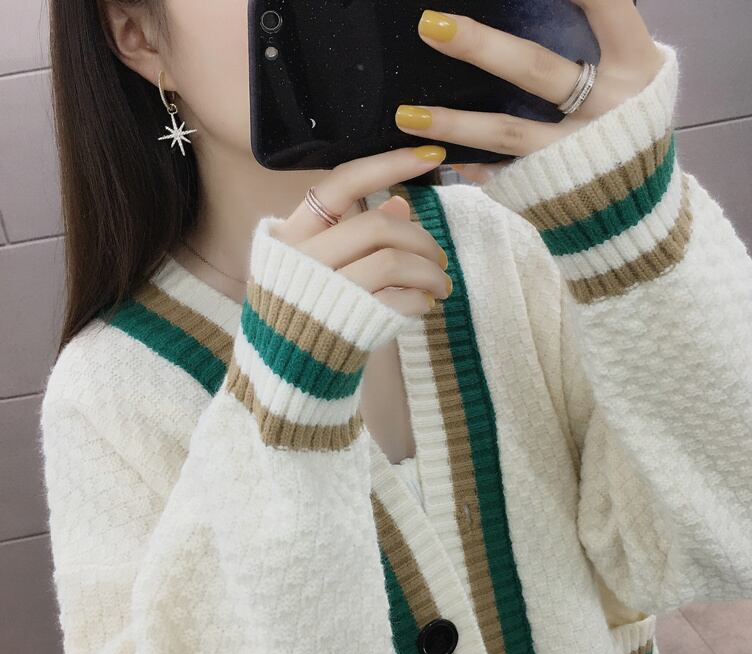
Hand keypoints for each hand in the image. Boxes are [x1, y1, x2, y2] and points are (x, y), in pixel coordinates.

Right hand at [270, 146, 452, 316]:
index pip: (341, 184)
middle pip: (378, 226)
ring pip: (393, 262)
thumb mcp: (317, 266)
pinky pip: (397, 301)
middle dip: (421, 239)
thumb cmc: (303, 312)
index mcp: (291, 234)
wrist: (283, 375)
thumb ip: (353, 233)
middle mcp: (302, 258)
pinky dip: (419, 301)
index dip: (389, 165)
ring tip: (442, 286)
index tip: (432, 155)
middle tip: (441, 257)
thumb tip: (400, 203)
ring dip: (429, 272)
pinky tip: (423, 305)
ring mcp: (323, 293)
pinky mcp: (345, 325)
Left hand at [395, 1, 664, 183]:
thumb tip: (551, 4)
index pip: (608, 8)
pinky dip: (465, 164)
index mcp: (636, 69)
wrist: (636, 214)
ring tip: (406, 115)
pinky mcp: (547, 187)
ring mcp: (572, 154)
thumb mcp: (634, 78)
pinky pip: (498, 173)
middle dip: (481, 46)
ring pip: (506, 132)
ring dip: (453, 122)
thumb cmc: (630, 127)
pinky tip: (429, 156)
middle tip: (429, 26)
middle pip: (536, 70)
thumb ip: (602, 40)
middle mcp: (606, 110)